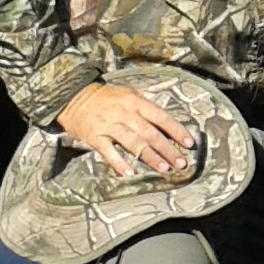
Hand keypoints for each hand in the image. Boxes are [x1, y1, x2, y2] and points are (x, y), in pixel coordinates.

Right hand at [57, 83, 196, 177]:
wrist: (74, 96)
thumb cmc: (106, 96)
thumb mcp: (128, 91)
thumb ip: (147, 100)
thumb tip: (165, 107)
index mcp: (135, 102)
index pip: (161, 117)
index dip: (176, 130)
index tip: (189, 143)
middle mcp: (125, 114)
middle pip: (150, 134)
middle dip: (167, 149)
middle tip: (181, 163)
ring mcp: (109, 125)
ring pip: (133, 143)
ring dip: (150, 157)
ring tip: (164, 168)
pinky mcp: (95, 137)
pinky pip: (108, 152)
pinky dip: (118, 163)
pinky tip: (129, 173)